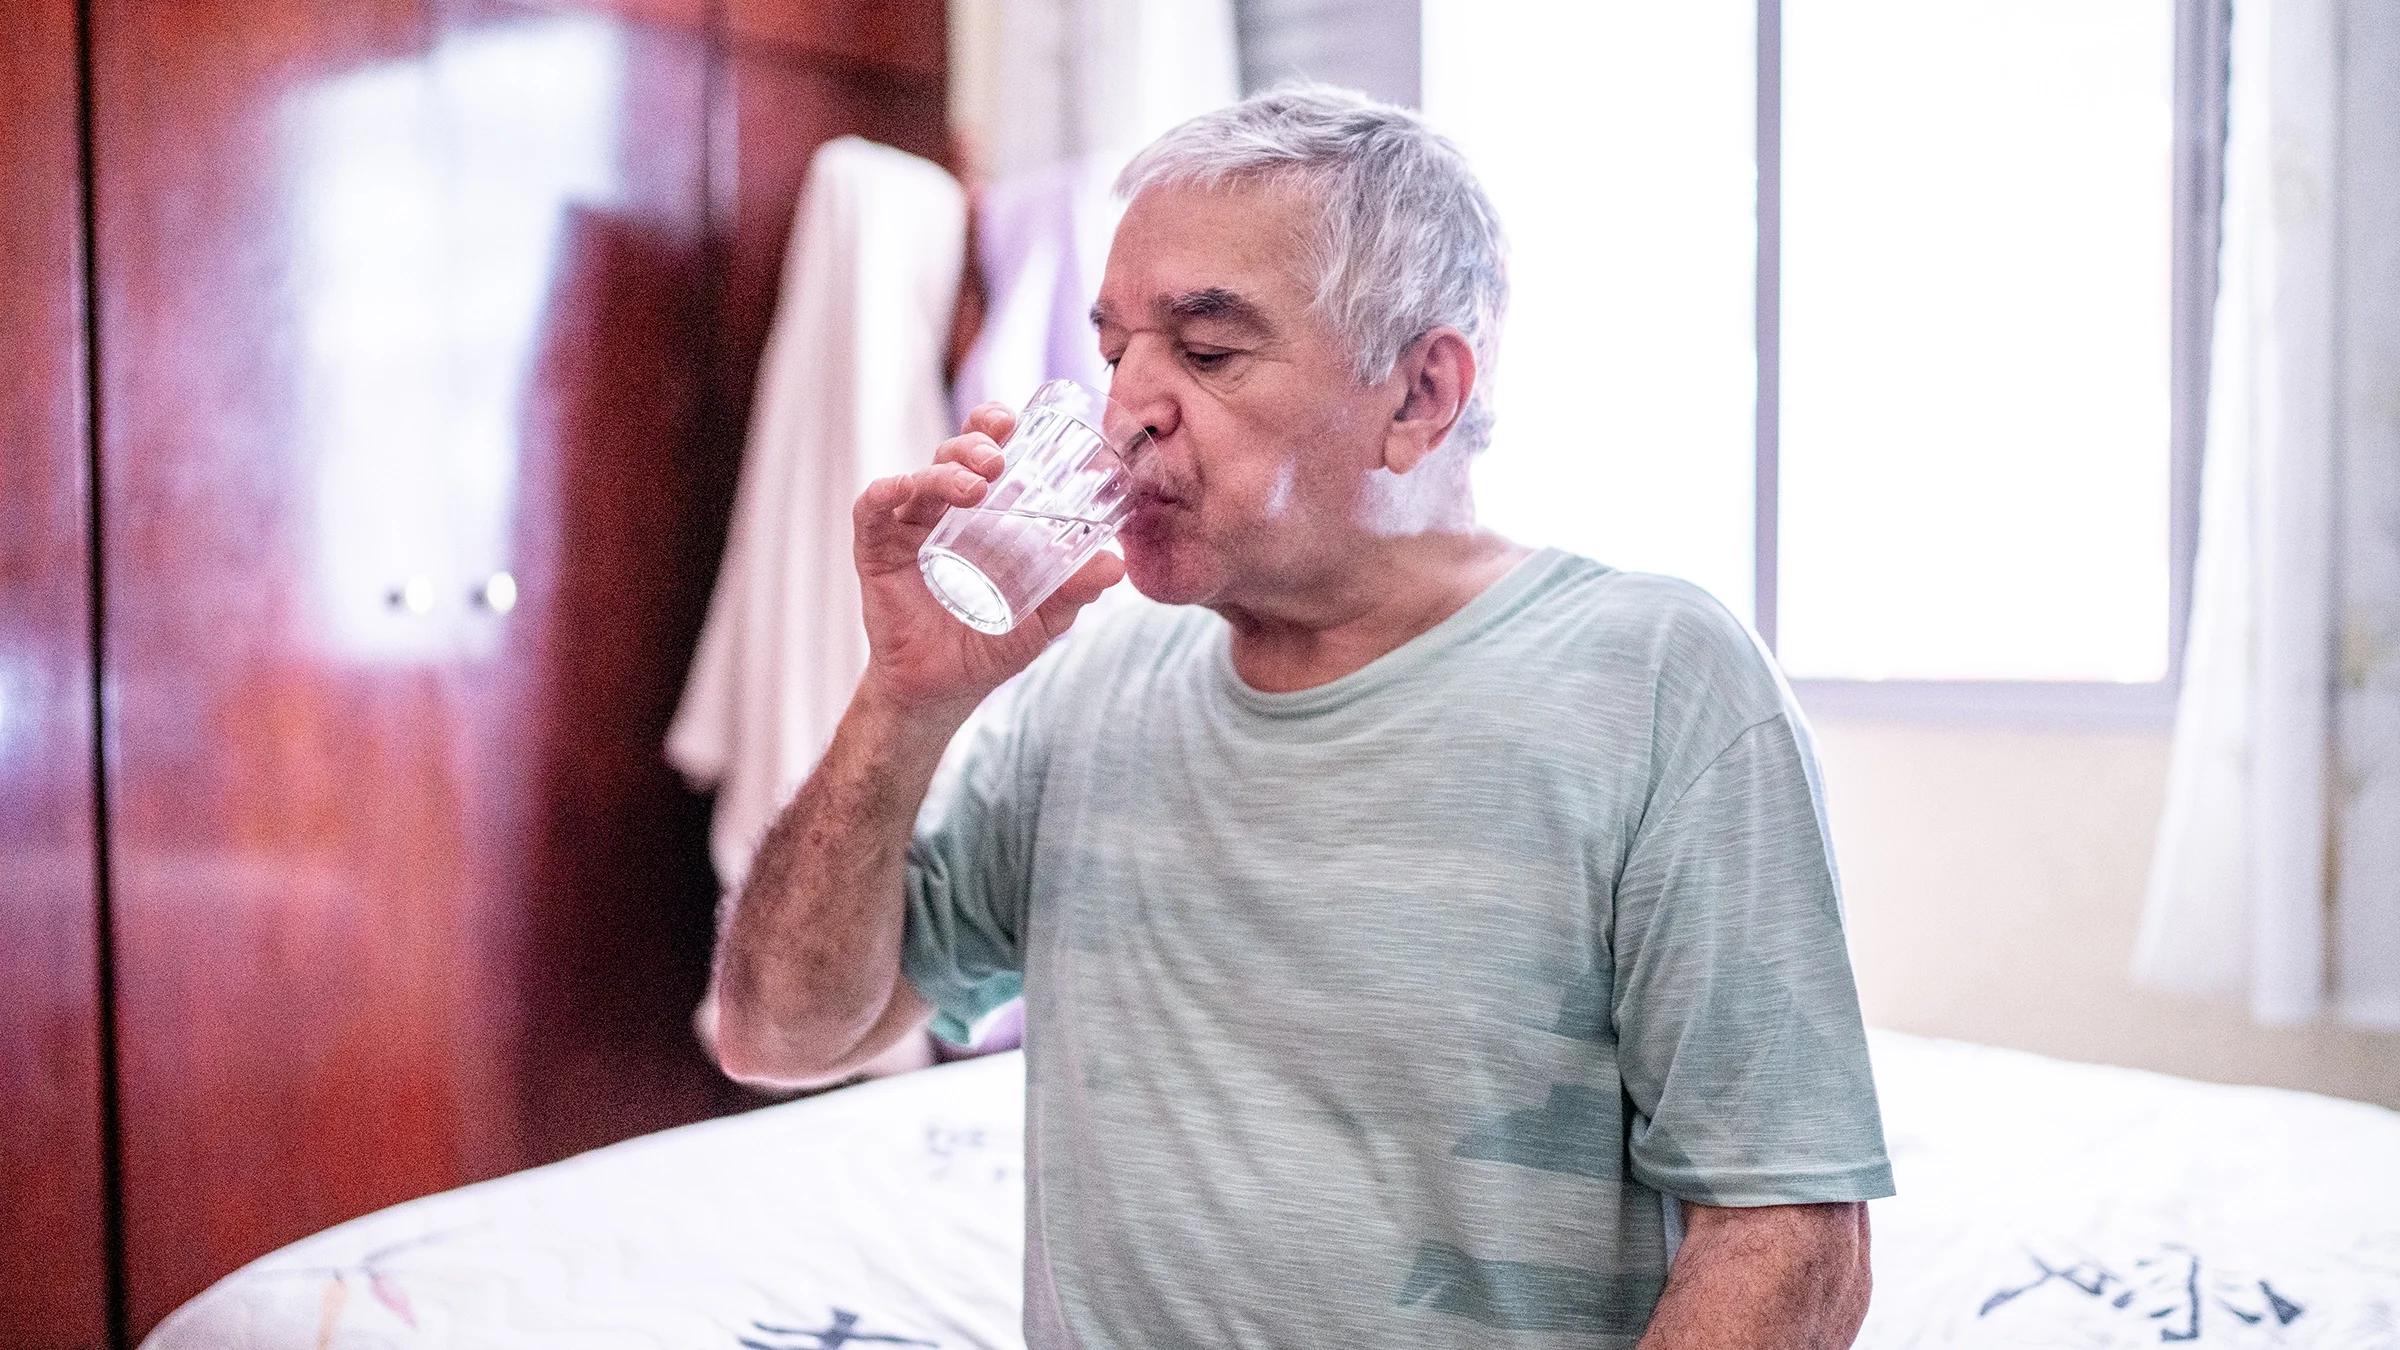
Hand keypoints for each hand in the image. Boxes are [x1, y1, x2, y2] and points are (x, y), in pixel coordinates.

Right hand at [851, 402, 1124, 714]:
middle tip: (998, 455)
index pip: (986, 455)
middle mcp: (943, 513)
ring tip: (975, 484)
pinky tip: (901, 488)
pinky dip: (884, 492)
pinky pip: (872, 511)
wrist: (941, 692)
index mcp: (981, 515)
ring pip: (919, 478)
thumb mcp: (1042, 618)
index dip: (996, 428)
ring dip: (945, 471)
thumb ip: (1075, 590)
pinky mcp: (876, 551)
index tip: (1016, 419)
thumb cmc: (988, 646)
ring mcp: (908, 529)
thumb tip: (1116, 566)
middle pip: (952, 456)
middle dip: (974, 443)